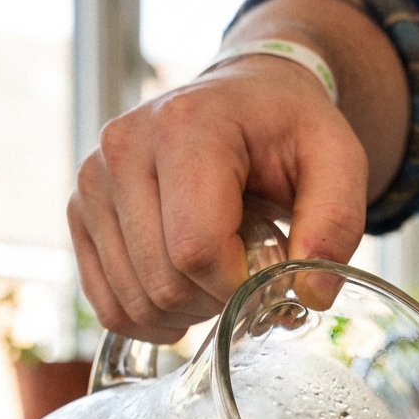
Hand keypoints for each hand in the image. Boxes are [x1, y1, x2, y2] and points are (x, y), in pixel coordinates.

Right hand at [67, 56, 368, 343]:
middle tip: (246, 270)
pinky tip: (184, 295)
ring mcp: (92, 181)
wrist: (244, 101)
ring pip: (134, 302)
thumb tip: (311, 296)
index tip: (268, 271)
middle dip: (216, 300)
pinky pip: (107, 305)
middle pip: (162, 282)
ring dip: (186, 311)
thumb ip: (336, 225)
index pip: (195, 250)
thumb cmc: (288, 131)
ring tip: (217, 272)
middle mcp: (122, 147)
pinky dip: (151, 318)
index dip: (238, 286)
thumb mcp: (337, 161)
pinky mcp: (80, 212)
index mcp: (184, 126)